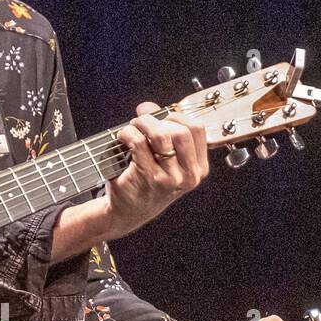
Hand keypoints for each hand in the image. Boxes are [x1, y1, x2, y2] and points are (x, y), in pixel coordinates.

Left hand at [104, 99, 208, 238]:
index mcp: (198, 169)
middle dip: (156, 120)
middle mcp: (188, 176)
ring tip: (132, 128)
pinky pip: (139, 143)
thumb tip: (148, 107)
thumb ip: (162, 130)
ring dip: (142, 124)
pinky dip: (128, 134)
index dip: (177, 115)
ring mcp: (169, 179)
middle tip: (140, 122)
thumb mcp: (165, 159)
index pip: (197, 130)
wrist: (128, 212)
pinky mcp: (148, 178)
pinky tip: (122, 138)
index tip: (161, 116)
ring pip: (160, 135)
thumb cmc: (147, 182)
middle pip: (180, 131)